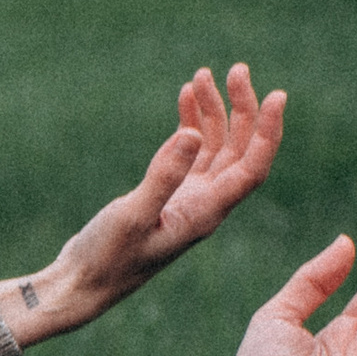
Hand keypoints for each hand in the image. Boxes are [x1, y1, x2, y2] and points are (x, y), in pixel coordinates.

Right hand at [0, 64, 285, 344]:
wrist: (80, 285)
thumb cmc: (105, 259)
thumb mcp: (132, 215)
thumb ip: (163, 176)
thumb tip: (193, 133)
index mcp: (206, 213)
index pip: (252, 167)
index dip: (268, 131)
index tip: (276, 94)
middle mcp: (206, 205)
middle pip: (239, 150)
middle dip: (242, 108)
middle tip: (234, 70)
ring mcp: (188, 200)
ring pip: (214, 147)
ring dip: (213, 111)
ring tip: (201, 76)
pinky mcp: (168, 196)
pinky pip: (191, 154)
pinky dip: (190, 124)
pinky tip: (185, 98)